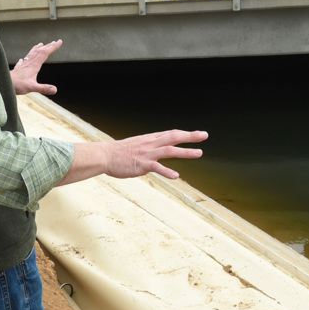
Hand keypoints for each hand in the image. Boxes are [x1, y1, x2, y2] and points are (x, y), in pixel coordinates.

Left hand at [11, 40, 60, 95]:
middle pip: (40, 51)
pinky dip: (25, 58)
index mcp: (34, 65)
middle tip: (55, 41)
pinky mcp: (18, 69)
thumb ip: (43, 88)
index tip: (59, 41)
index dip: (53, 47)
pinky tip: (22, 59)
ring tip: (41, 44)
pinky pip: (22, 61)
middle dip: (48, 46)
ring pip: (31, 54)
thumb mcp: (32, 87)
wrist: (3, 84)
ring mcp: (23, 65)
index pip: (45, 53)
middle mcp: (29, 63)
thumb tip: (55, 90)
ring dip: (37, 49)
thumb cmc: (17, 85)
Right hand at [63, 130, 207, 183]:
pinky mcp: (141, 164)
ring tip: (199, 153)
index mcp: (150, 139)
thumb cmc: (118, 153)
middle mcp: (150, 144)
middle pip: (173, 137)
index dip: (186, 133)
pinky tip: (176, 176)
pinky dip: (167, 171)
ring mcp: (147, 154)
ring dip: (185, 152)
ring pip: (169, 150)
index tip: (198, 134)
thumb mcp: (136, 145)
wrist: (104, 156)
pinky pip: (156, 167)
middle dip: (190, 136)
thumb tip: (156, 151)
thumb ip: (148, 148)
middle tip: (204, 135)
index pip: (171, 134)